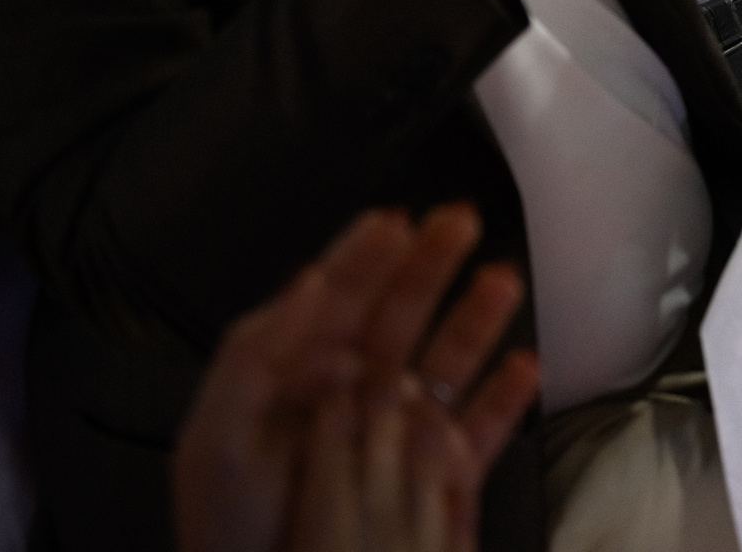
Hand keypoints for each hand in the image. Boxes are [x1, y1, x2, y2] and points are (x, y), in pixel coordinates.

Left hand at [171, 206, 539, 551]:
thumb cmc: (227, 528)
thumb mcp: (214, 439)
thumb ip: (254, 355)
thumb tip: (309, 279)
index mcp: (298, 374)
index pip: (338, 298)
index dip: (365, 255)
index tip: (395, 220)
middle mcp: (354, 393)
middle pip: (401, 314)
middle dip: (431, 264)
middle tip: (462, 220)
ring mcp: (396, 432)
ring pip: (446, 360)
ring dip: (476, 318)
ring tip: (504, 280)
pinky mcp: (431, 477)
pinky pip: (477, 430)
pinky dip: (505, 399)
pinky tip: (527, 368)